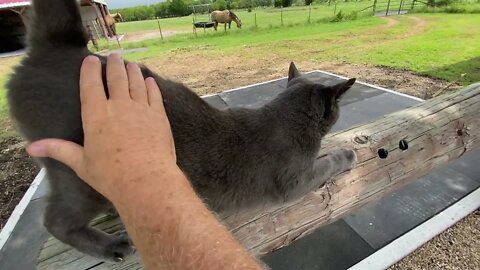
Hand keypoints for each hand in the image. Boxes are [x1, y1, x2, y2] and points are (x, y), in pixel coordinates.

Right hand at [27, 53, 176, 203]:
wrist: (146, 180)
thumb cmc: (111, 175)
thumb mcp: (81, 163)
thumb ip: (59, 150)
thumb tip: (31, 147)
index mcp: (96, 116)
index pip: (90, 85)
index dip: (90, 70)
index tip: (91, 60)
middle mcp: (118, 106)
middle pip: (116, 78)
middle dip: (114, 65)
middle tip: (114, 56)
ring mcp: (141, 109)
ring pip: (136, 83)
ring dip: (133, 71)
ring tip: (131, 64)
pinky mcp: (159, 116)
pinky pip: (154, 95)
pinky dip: (151, 85)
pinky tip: (150, 80)